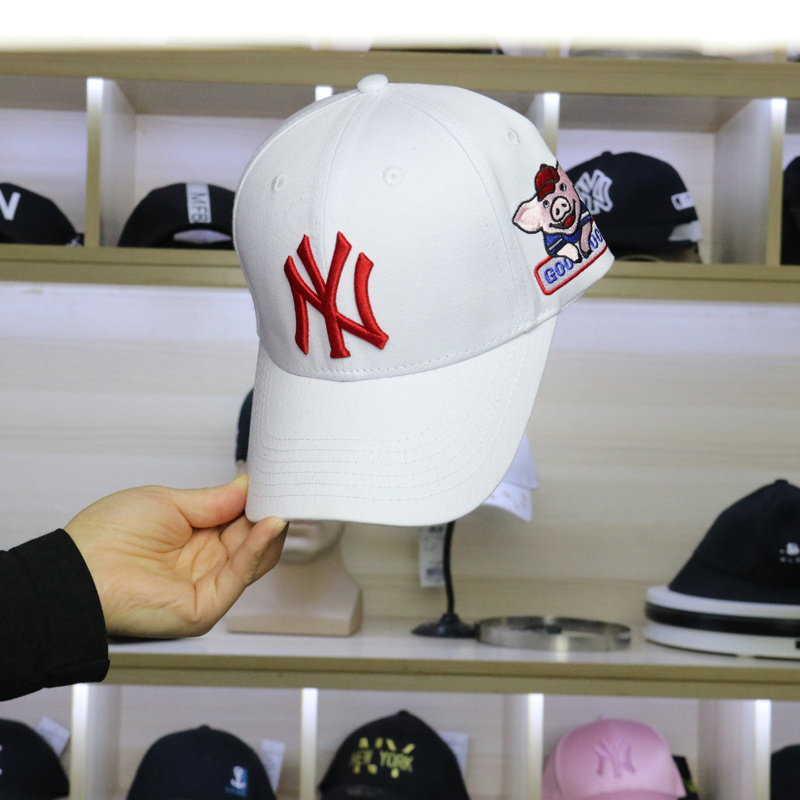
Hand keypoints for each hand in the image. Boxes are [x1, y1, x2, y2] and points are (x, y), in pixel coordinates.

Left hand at [64, 474, 286, 638]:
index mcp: (195, 537)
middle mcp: (205, 562)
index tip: (275, 479)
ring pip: (255, 557)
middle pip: (253, 538)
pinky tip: (268, 524)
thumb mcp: (169, 502)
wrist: (79, 570)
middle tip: (286, 488)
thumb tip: (249, 485)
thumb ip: (215, 500)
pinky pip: (240, 575)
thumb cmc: (107, 536)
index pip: (239, 519)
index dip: (257, 500)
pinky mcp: (206, 607)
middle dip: (269, 511)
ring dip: (270, 528)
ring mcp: (207, 585)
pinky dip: (258, 548)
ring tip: (281, 502)